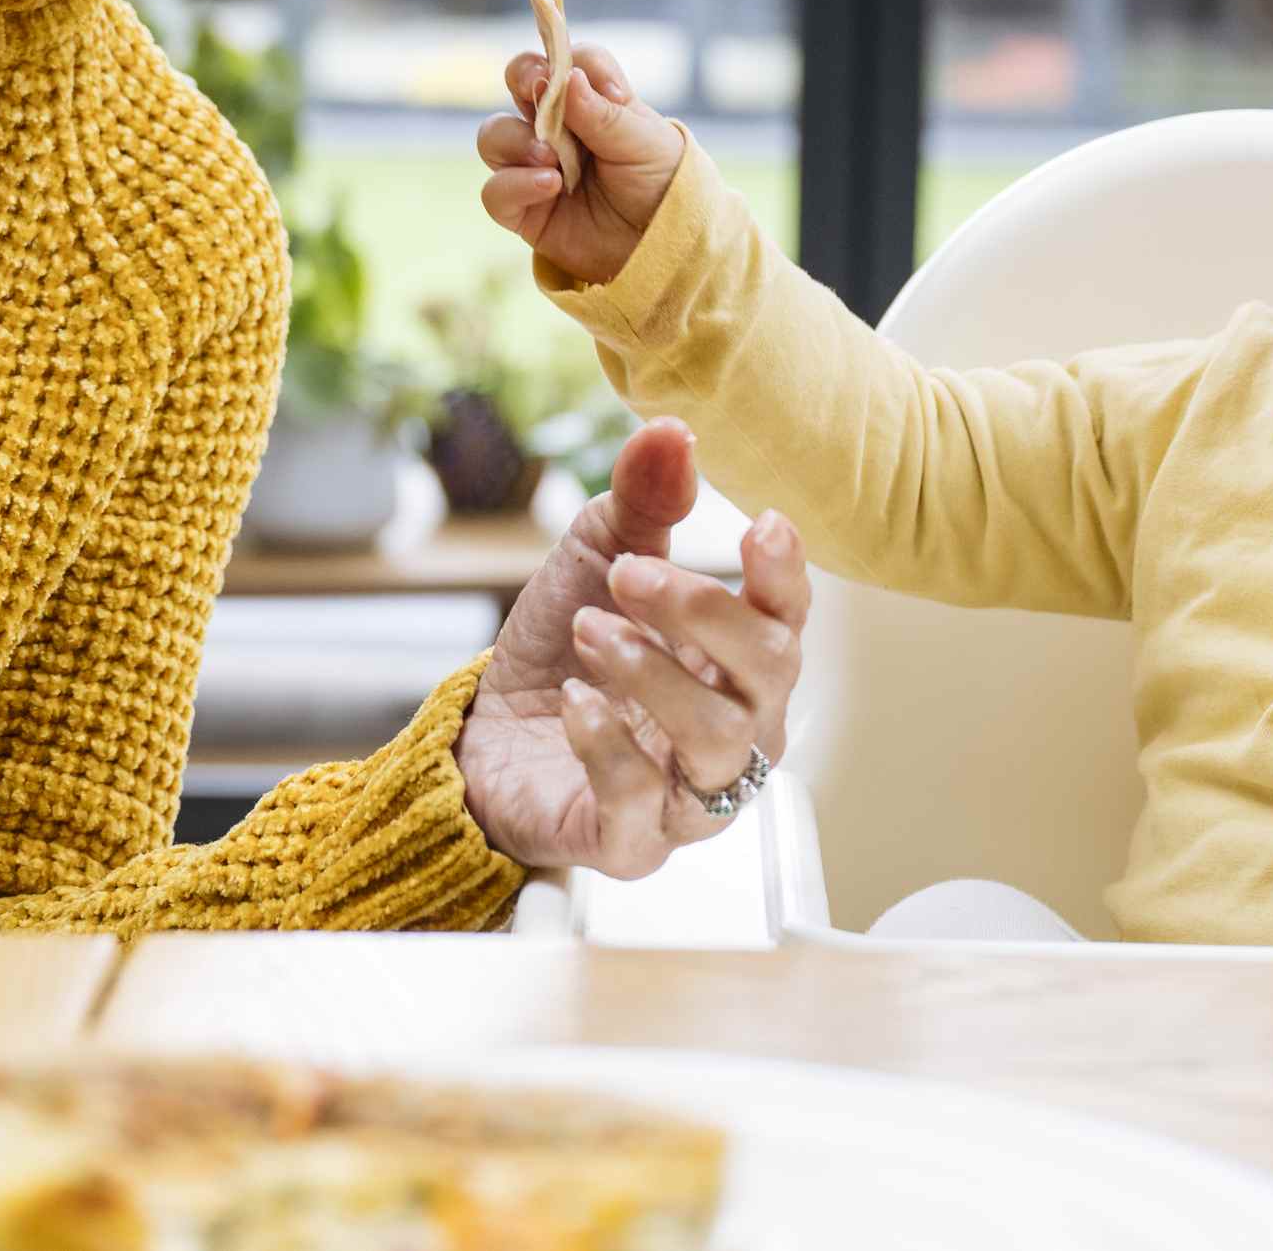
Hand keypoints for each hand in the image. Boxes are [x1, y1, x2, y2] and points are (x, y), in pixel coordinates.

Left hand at [454, 418, 810, 878]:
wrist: (484, 737)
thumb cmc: (564, 650)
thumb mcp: (597, 559)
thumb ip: (642, 500)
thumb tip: (670, 431)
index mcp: (737, 658)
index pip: (788, 619)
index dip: (784, 577)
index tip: (762, 526)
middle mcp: (735, 728)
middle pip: (769, 676)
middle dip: (703, 613)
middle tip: (627, 575)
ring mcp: (691, 792)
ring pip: (719, 742)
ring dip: (655, 674)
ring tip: (591, 631)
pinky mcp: (634, 841)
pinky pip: (643, 804)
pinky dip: (610, 746)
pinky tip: (576, 702)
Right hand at [476, 39, 685, 288]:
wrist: (665, 249)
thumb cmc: (662, 187)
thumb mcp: (645, 144)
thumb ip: (604, 112)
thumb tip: (567, 75)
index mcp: (594, 102)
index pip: (567, 60)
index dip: (569, 61)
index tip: (596, 84)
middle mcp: (559, 127)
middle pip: (519, 81)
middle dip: (522, 76)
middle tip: (538, 92)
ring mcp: (537, 166)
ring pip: (494, 134)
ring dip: (517, 140)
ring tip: (551, 159)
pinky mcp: (524, 209)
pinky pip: (494, 190)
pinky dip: (514, 184)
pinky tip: (550, 187)